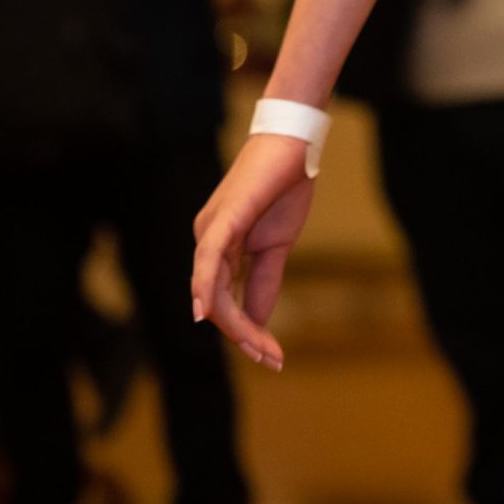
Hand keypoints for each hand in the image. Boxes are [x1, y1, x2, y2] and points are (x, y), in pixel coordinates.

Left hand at [190, 133, 315, 370]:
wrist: (296, 144)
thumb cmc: (285, 186)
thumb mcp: (278, 244)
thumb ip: (264, 282)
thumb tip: (256, 322)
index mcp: (220, 247)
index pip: (225, 300)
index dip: (247, 331)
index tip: (274, 356)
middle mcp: (207, 240)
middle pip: (216, 302)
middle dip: (243, 336)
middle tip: (271, 359)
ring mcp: (210, 230)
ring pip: (211, 291)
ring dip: (235, 325)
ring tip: (261, 349)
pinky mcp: (223, 220)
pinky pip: (209, 262)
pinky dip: (207, 289)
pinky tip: (210, 314)